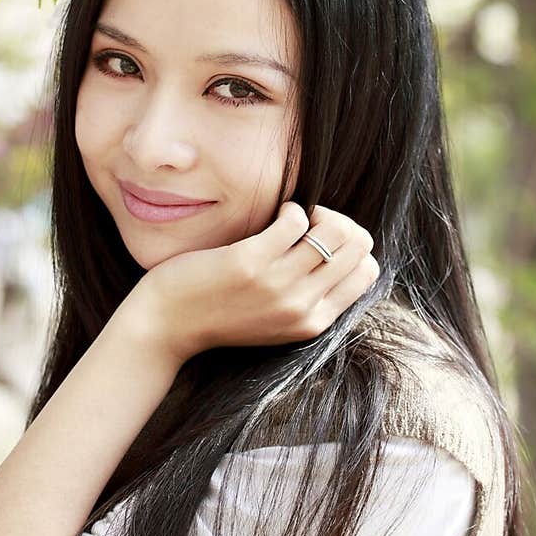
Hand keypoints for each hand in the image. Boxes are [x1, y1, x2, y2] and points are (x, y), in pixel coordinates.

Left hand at [127, 201, 379, 362]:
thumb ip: (308, 297)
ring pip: (333, 231)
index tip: (323, 242)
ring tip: (291, 217)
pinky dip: (291, 208)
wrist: (168, 327)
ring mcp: (278, 285)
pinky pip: (295, 219)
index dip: (351, 247)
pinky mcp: (251, 262)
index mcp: (314, 323)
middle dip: (340, 223)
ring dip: (317, 212)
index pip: (368, 272)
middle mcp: (301, 307)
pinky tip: (274, 214)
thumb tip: (339, 251)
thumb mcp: (277, 319)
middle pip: (357, 246)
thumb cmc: (221, 314)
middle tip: (311, 222)